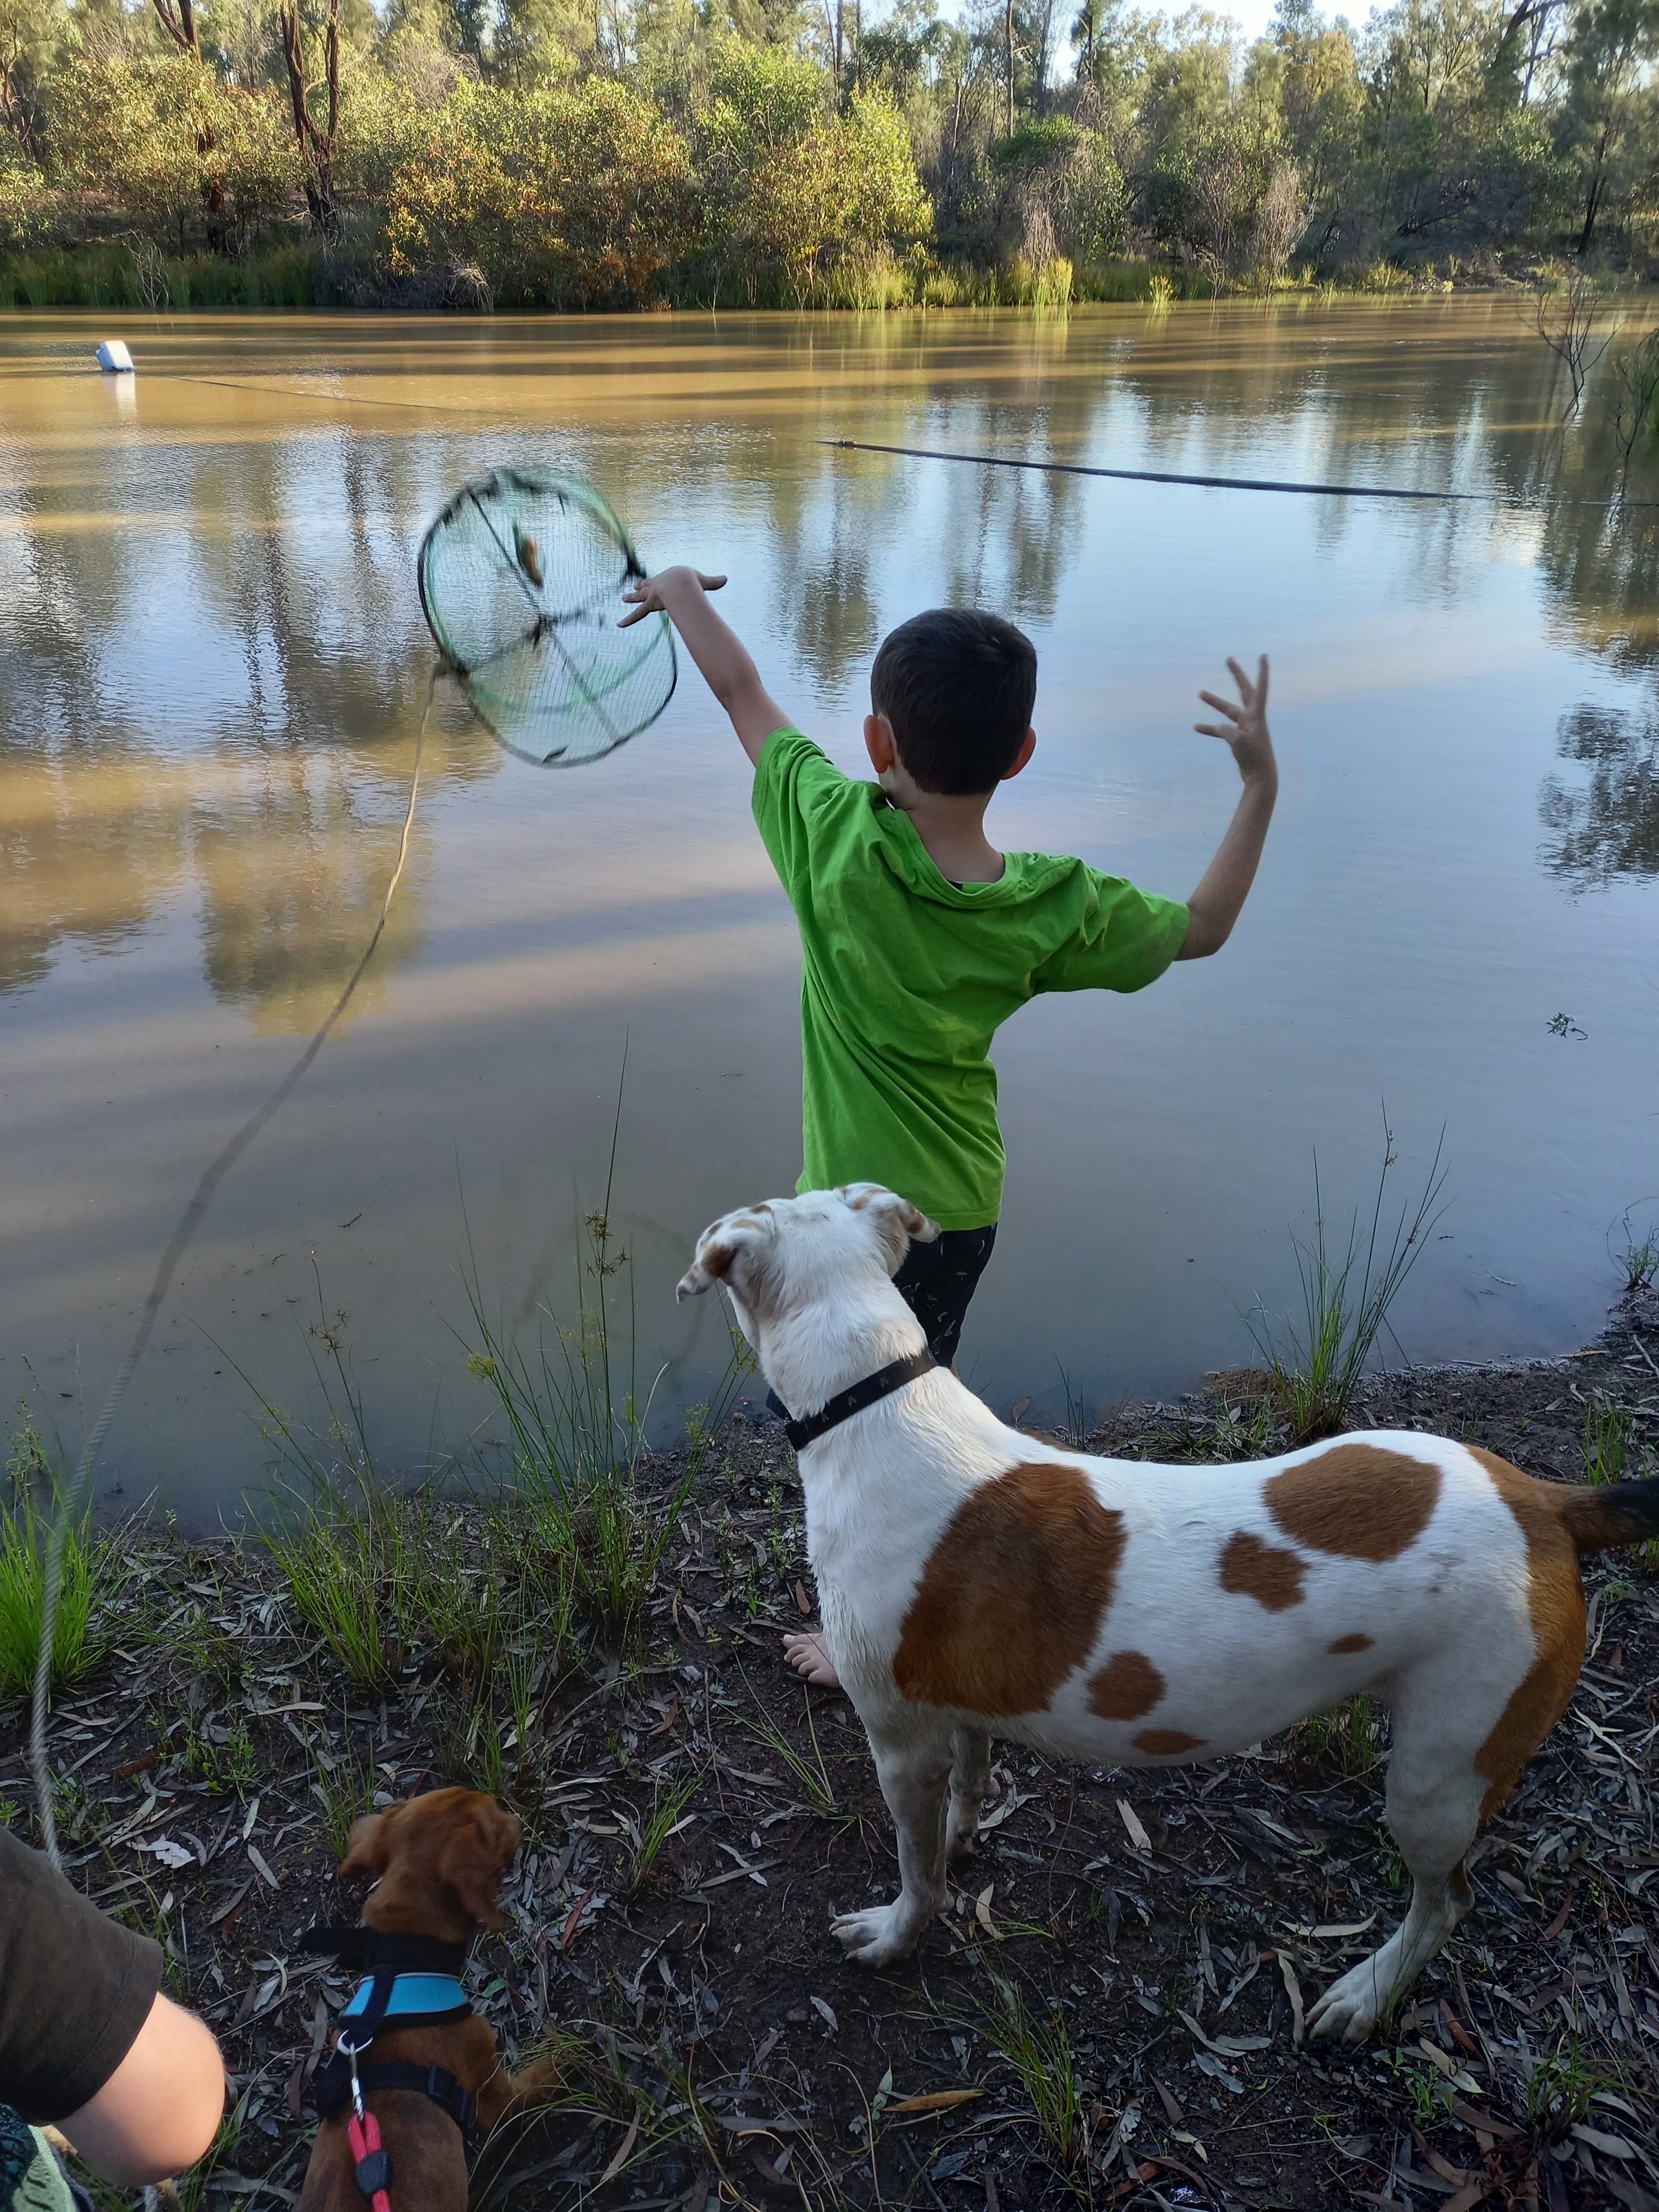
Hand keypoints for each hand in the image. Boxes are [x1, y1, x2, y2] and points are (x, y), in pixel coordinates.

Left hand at [619, 566, 726, 627]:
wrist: (681, 583)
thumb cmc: (692, 581)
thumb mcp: (703, 580)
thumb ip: (713, 581)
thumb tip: (726, 579)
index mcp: (669, 579)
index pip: (660, 581)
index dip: (655, 582)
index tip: (650, 581)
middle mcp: (657, 586)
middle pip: (647, 586)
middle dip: (640, 587)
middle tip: (633, 587)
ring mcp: (652, 595)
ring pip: (639, 597)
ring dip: (630, 597)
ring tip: (623, 598)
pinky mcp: (650, 605)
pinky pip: (637, 614)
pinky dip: (628, 620)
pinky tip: (618, 625)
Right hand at [1196, 655, 1273, 782]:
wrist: (1260, 776)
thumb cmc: (1253, 758)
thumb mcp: (1238, 742)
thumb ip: (1226, 731)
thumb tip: (1218, 727)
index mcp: (1257, 715)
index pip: (1260, 688)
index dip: (1262, 672)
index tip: (1263, 656)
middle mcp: (1252, 717)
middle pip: (1244, 691)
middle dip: (1236, 675)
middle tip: (1229, 660)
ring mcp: (1245, 727)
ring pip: (1228, 710)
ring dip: (1215, 703)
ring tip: (1200, 694)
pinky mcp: (1238, 738)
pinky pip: (1222, 730)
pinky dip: (1211, 729)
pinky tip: (1197, 728)